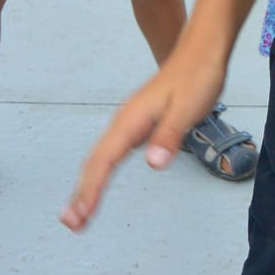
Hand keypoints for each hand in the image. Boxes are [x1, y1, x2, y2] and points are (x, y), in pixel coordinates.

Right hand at [62, 49, 226, 231]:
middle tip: (72, 224)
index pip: (105, 160)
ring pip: (101, 157)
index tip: (81, 214)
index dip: (91, 189)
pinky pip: (112, 152)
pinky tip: (99, 184)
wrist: (201, 51)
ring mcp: (129, 122)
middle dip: (82, 193)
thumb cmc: (197, 77)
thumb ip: (169, 135)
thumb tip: (153, 164)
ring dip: (88, 185)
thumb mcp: (188, 108)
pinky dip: (102, 172)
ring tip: (79, 213)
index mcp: (131, 119)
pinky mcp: (137, 124)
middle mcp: (125, 121)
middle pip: (95, 161)